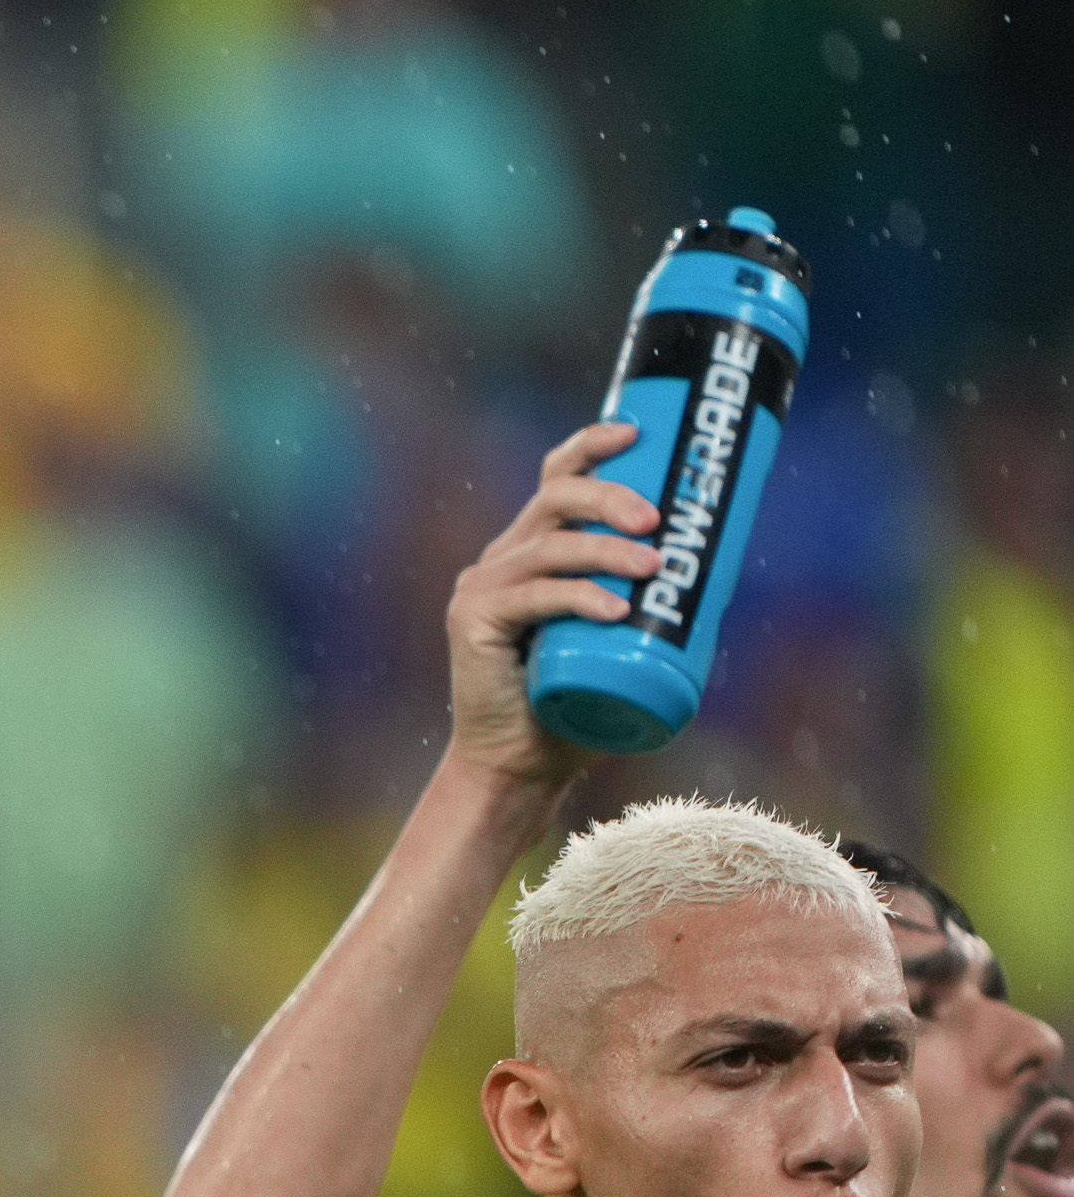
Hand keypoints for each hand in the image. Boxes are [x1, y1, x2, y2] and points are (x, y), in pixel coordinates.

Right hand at [443, 419, 656, 789]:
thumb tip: (723, 563)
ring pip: (551, 544)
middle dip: (611, 495)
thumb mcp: (618, 637)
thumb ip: (650, 599)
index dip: (594, 445)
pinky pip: (535, 596)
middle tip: (658, 520)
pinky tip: (614, 610)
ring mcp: (483, 588)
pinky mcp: (473, 622)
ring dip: (607, 550)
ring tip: (653, 568)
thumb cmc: (576, 702)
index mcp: (534, 548)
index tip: (639, 432)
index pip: (557, 476)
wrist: (519, 765)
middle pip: (556, 495)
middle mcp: (504, 558)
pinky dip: (579, 599)